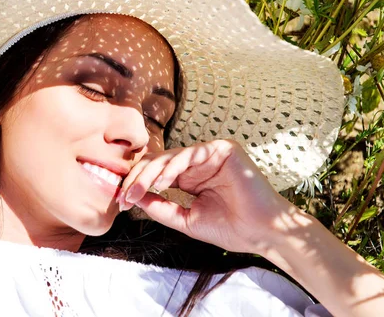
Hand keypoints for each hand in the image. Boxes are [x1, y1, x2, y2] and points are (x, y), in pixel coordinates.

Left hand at [118, 140, 293, 253]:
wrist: (262, 234)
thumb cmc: (230, 229)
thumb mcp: (186, 219)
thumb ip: (161, 207)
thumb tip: (134, 197)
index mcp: (190, 177)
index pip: (156, 174)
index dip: (137, 186)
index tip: (121, 204)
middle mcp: (198, 162)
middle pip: (159, 162)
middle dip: (137, 179)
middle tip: (124, 197)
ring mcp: (211, 153)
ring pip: (170, 157)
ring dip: (149, 175)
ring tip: (136, 192)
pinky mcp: (223, 149)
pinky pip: (190, 154)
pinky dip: (172, 168)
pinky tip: (162, 185)